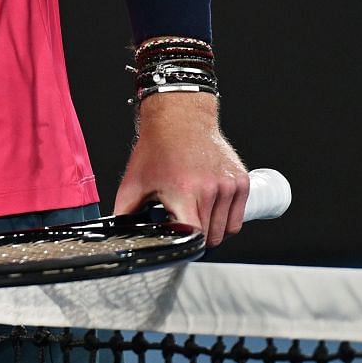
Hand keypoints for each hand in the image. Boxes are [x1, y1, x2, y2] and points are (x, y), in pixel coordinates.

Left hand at [114, 91, 248, 246]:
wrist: (180, 119)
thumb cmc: (158, 148)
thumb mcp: (134, 181)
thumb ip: (126, 210)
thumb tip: (120, 230)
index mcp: (184, 192)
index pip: (194, 236)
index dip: (185, 243)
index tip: (177, 241)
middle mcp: (210, 190)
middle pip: (211, 237)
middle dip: (196, 238)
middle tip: (183, 226)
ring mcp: (229, 186)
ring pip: (226, 230)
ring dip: (212, 231)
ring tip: (195, 216)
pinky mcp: (241, 182)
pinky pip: (237, 216)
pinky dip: (226, 220)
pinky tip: (209, 210)